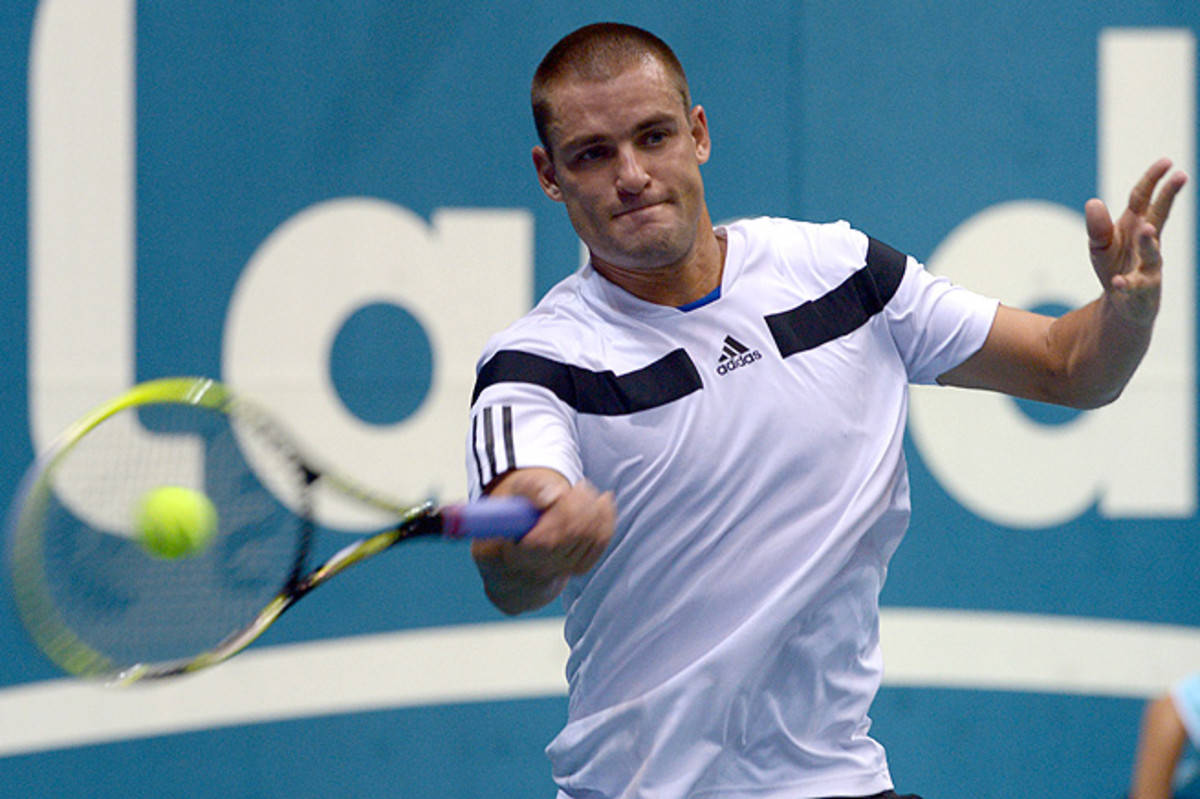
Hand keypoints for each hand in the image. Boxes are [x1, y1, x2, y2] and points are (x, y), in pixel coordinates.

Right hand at [471, 468, 614, 613]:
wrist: (519, 536)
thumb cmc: (518, 508)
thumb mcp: (516, 493)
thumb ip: (530, 491)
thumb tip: (551, 498)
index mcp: (522, 551)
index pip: (550, 535)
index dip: (564, 509)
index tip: (563, 490)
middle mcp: (544, 565)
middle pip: (575, 533)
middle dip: (582, 504)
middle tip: (579, 485)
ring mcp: (564, 568)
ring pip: (591, 537)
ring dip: (594, 508)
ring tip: (585, 490)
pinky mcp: (580, 565)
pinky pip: (601, 542)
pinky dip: (607, 519)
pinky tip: (603, 501)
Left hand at [1085, 158, 1187, 325]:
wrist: (1122, 303)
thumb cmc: (1115, 265)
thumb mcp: (1100, 244)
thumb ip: (1098, 225)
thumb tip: (1093, 202)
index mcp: (1136, 225)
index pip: (1144, 198)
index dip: (1153, 179)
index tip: (1167, 162)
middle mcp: (1148, 242)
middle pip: (1159, 216)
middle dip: (1169, 196)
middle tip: (1182, 176)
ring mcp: (1149, 265)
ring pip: (1152, 252)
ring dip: (1148, 242)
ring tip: (1146, 229)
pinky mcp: (1141, 289)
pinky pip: (1134, 285)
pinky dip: (1126, 283)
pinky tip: (1118, 281)